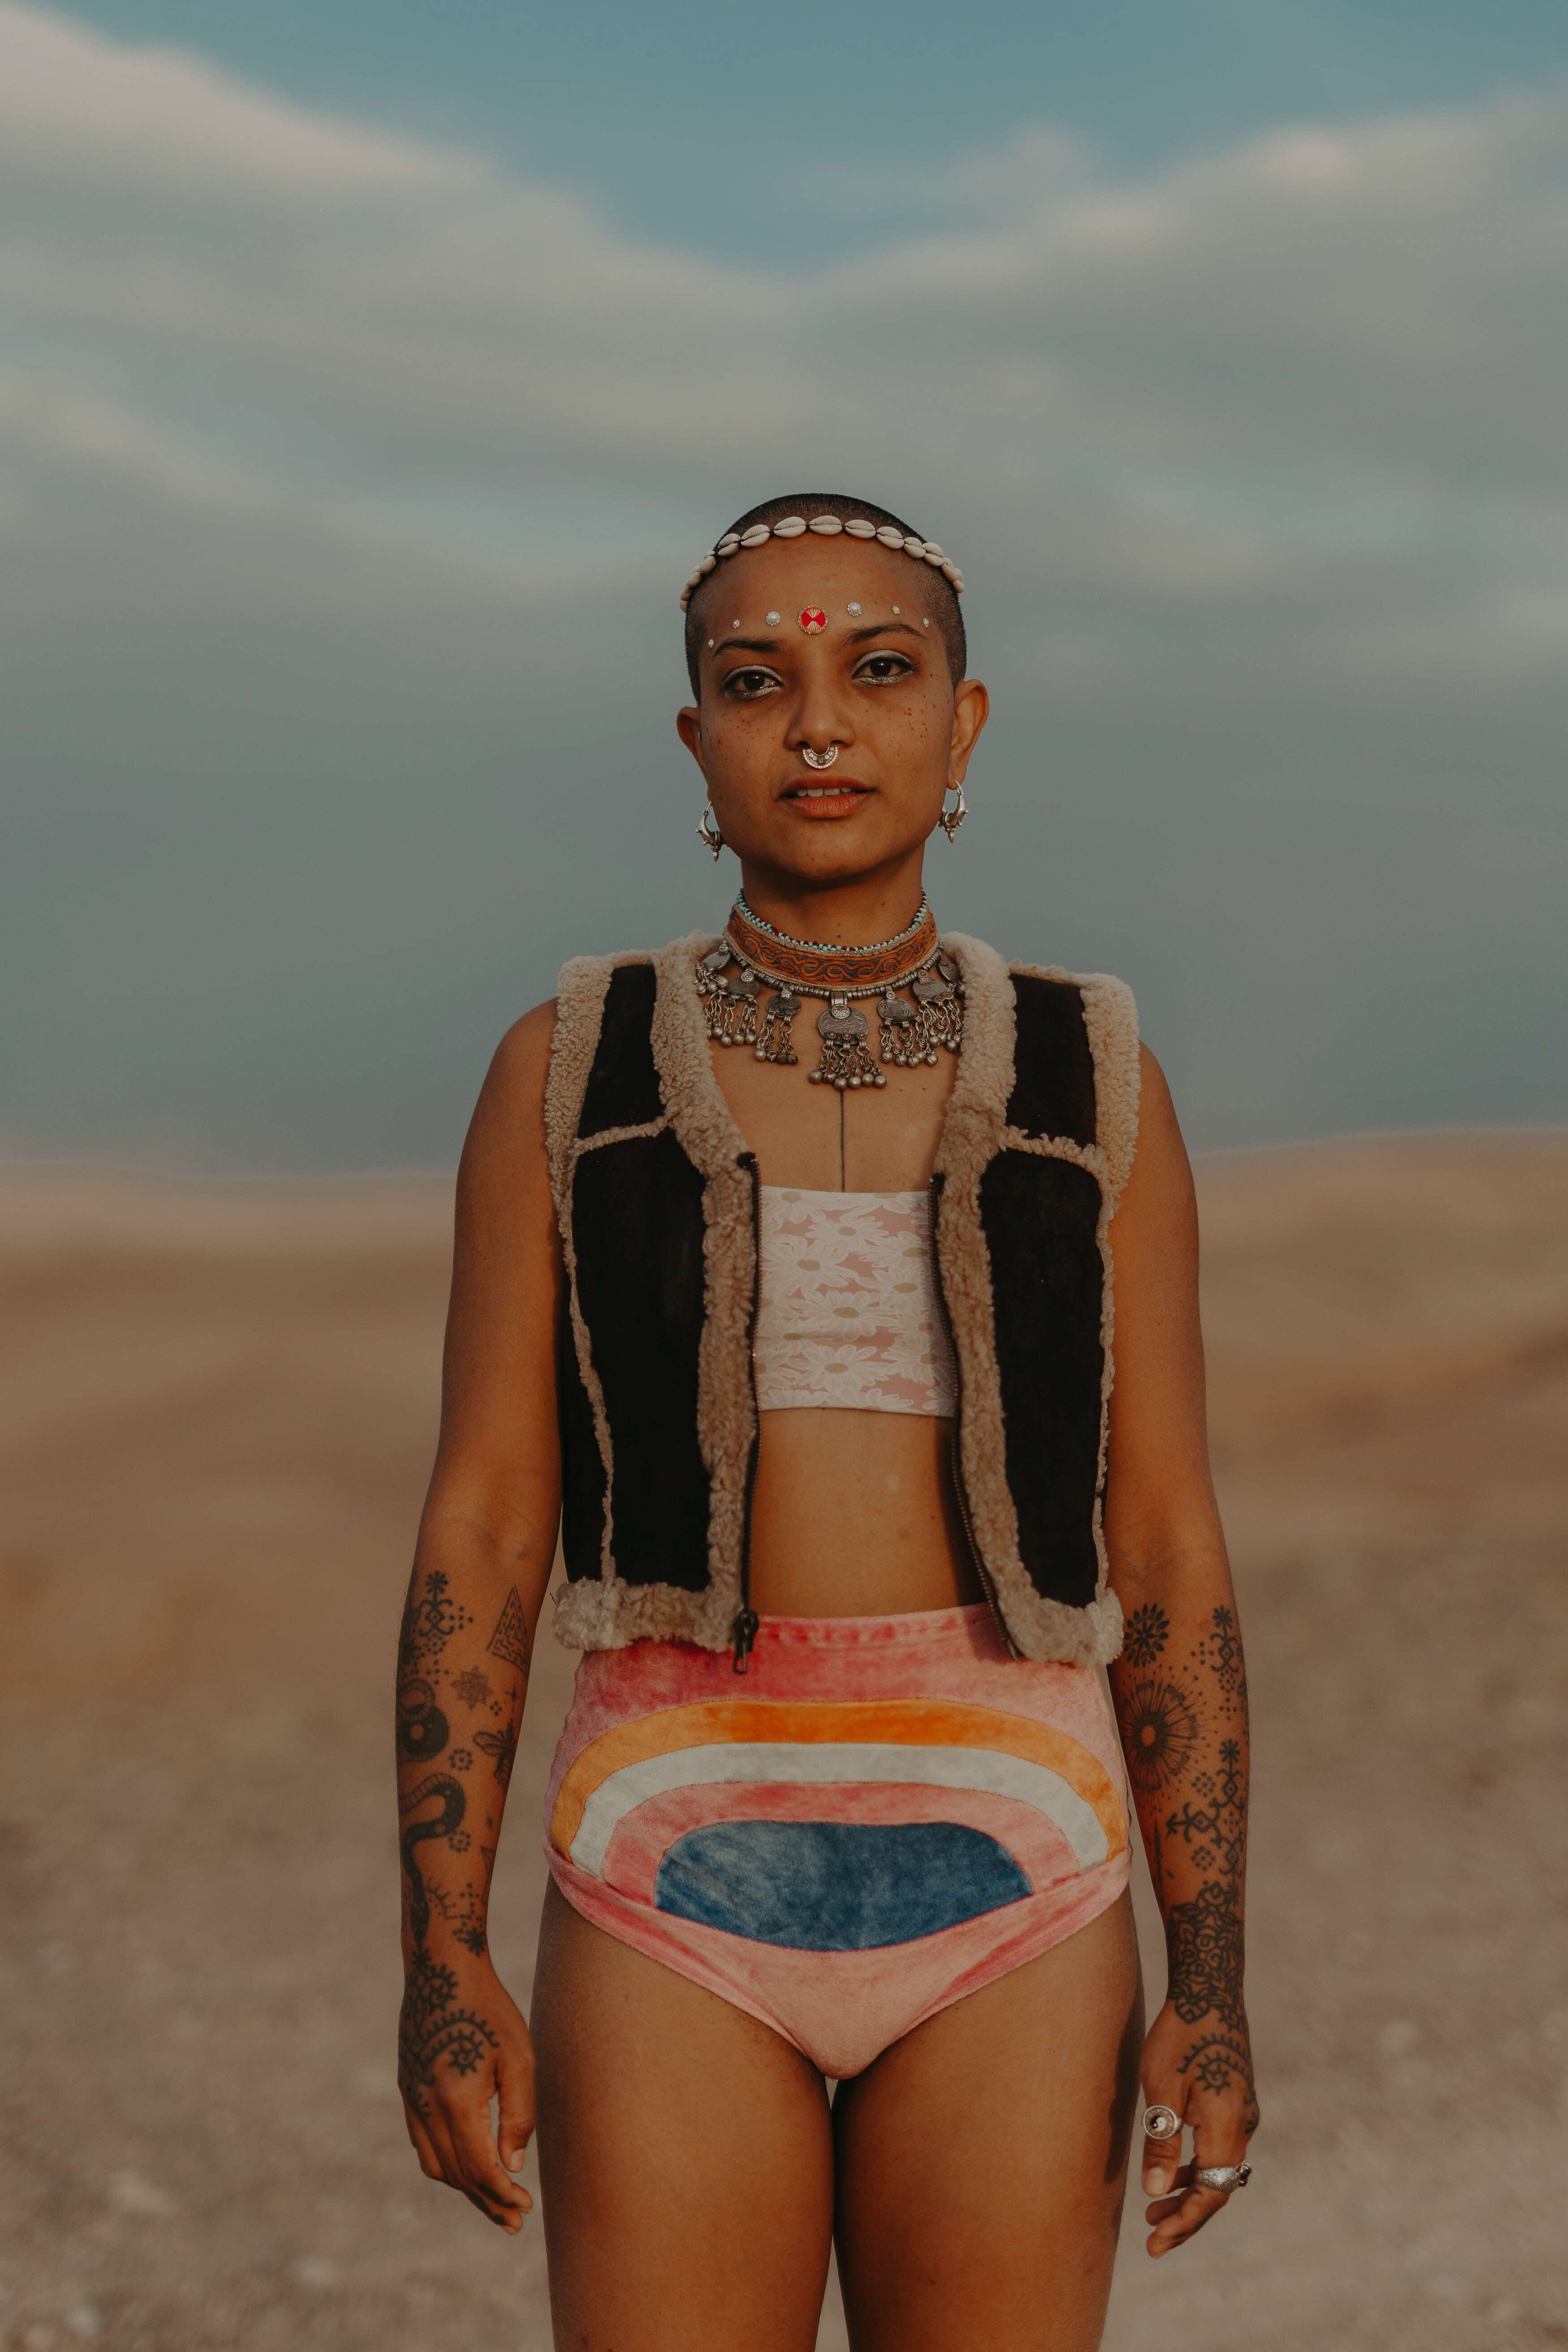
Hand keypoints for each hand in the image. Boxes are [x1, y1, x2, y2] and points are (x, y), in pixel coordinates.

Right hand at [398, 1947, 534, 2231]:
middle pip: (456, 2174)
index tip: (527, 2208)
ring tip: (493, 2202)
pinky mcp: (407, 2089)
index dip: (503, 2194)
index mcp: (456, 2101)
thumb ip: (519, 2115)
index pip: (479, 2168)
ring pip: (435, 2164)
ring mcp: (412, 2099)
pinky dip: (445, 2164)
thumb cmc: (489, 2009)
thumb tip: (512, 2166)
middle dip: (486, 2200)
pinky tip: (465, 2166)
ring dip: (464, 2188)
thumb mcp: (519, 2057)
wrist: (441, 1969)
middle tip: (515, 2221)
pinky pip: (422, 2143)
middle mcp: (426, 2106)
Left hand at [1137, 1998, 1257, 2256]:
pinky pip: (1220, 2149)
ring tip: (1154, 2209)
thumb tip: (1157, 2192)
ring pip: (1220, 2170)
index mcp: (1227, 2127)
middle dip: (1187, 2217)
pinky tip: (1174, 2170)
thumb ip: (1162, 2141)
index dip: (1184, 2223)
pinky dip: (1198, 2167)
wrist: (1209, 1990)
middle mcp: (1244, 2126)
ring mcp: (1244, 2114)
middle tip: (1152, 2239)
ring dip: (1191, 2192)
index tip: (1155, 2244)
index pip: (1210, 2195)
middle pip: (1219, 2190)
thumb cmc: (1180, 2035)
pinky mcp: (1236, 2102)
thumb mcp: (1162, 2088)